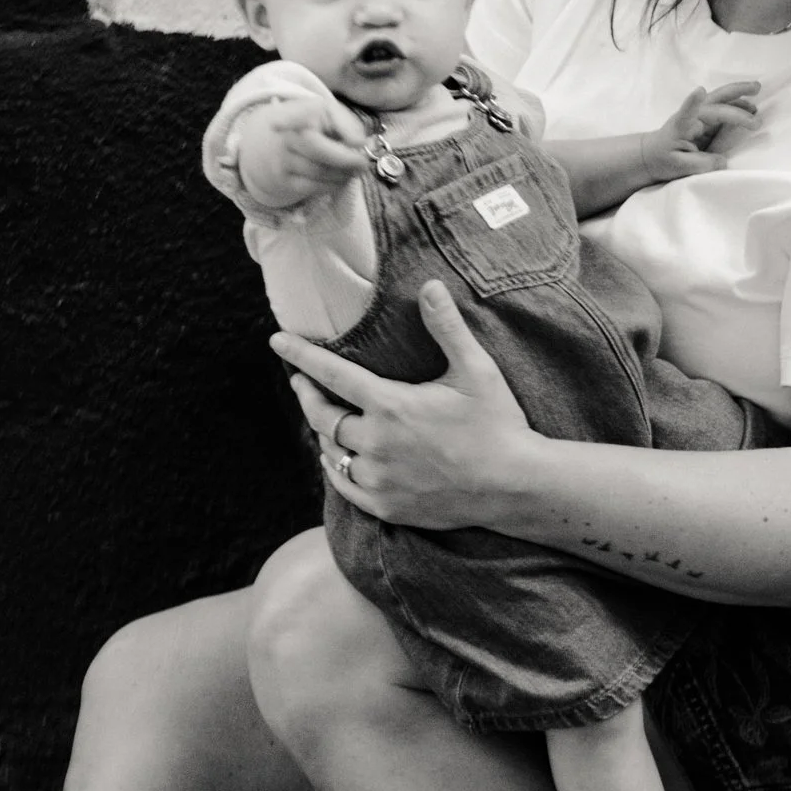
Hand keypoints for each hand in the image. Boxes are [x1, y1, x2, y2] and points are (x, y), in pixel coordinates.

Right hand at [235, 96, 367, 208]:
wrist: (292, 143)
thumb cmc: (321, 127)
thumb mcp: (336, 117)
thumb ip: (349, 126)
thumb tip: (358, 143)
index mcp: (301, 115)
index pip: (291, 118)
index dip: (285, 121)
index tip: (277, 126)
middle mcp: (287, 136)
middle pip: (316, 149)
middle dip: (345, 160)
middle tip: (363, 164)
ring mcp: (282, 158)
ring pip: (317, 171)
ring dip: (343, 175)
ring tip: (354, 171)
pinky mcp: (283, 178)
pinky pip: (310, 187)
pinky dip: (332, 186)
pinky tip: (341, 180)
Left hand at [275, 280, 537, 530]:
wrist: (514, 485)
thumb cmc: (498, 423)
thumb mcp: (477, 370)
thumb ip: (447, 328)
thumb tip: (429, 285)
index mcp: (391, 406)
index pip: (332, 374)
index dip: (301, 355)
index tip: (276, 342)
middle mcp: (376, 443)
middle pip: (322, 416)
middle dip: (307, 394)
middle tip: (301, 382)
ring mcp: (379, 478)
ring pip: (331, 452)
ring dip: (324, 432)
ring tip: (324, 419)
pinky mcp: (386, 505)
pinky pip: (344, 485)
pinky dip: (335, 467)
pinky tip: (337, 459)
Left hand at [640, 80, 760, 182]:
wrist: (652, 155)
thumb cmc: (662, 160)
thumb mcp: (679, 168)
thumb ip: (702, 164)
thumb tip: (724, 160)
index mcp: (682, 126)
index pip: (687, 112)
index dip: (693, 102)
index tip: (700, 91)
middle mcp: (693, 117)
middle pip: (714, 99)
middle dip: (735, 92)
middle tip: (756, 87)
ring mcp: (700, 117)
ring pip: (721, 100)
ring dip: (739, 94)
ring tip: (757, 89)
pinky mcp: (707, 122)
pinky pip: (725, 109)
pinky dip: (738, 105)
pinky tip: (751, 106)